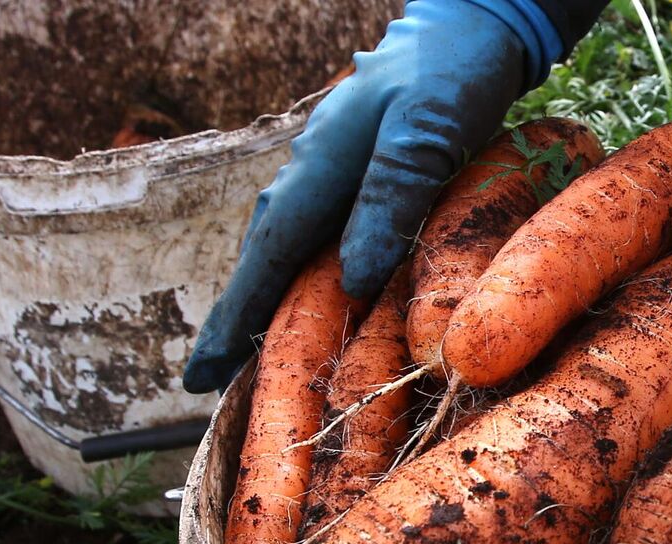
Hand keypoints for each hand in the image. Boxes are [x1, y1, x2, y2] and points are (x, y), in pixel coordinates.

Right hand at [184, 0, 562, 392]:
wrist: (469, 25)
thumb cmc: (449, 74)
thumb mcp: (425, 134)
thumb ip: (389, 199)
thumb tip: (353, 279)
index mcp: (318, 168)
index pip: (268, 257)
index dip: (236, 318)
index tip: (201, 374)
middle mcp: (312, 173)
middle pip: (264, 258)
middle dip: (237, 319)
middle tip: (207, 381)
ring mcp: (330, 172)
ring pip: (288, 249)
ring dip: (266, 300)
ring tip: (245, 353)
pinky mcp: (356, 174)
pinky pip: (318, 236)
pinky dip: (304, 274)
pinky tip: (310, 299)